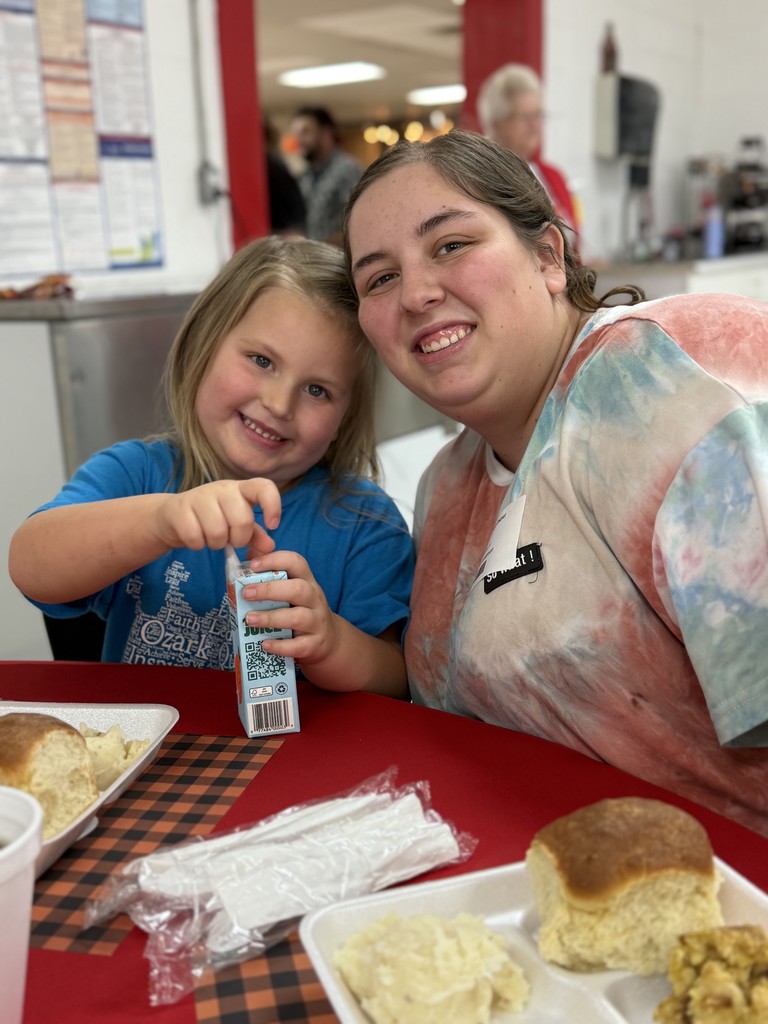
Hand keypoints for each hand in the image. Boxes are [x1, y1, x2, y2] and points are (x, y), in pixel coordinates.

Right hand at [154, 478, 281, 553]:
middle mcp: (222, 488)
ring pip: (218, 531)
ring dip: (216, 544)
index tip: (272, 525)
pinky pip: (195, 537)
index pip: (263, 487)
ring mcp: (200, 496)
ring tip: (211, 538)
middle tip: (230, 540)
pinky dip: (197, 544)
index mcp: (241, 489)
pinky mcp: (179, 508)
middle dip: (239, 539)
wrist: (172, 515)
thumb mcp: (236, 525)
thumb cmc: (211, 519)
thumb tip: (269, 547)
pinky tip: (195, 538)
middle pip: (242, 519)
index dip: (273, 506)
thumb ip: (255, 535)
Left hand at [241, 549, 340, 666]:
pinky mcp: (315, 644)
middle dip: (270, 590)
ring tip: (250, 619)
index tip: (253, 564)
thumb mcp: (291, 590)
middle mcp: (314, 598)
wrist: (328, 640)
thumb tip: (250, 554)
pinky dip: (281, 646)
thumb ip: (272, 574)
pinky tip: (264, 644)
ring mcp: (317, 622)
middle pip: (298, 589)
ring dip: (272, 618)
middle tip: (246, 593)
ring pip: (298, 617)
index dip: (275, 560)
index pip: (296, 562)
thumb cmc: (300, 610)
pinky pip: (299, 645)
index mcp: (306, 581)